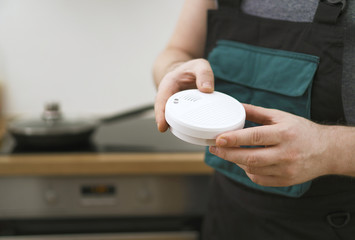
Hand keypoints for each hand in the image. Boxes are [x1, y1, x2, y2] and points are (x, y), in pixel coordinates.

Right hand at [155, 58, 213, 131]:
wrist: (187, 71)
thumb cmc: (191, 69)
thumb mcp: (200, 65)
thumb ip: (204, 74)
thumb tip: (207, 89)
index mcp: (169, 84)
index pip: (161, 100)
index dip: (160, 114)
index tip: (162, 125)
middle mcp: (168, 96)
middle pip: (163, 111)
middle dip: (165, 122)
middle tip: (170, 131)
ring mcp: (173, 104)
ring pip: (170, 117)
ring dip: (174, 126)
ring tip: (183, 134)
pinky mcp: (179, 110)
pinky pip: (179, 118)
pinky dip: (183, 125)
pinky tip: (191, 132)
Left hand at [209, 104, 335, 186]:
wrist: (327, 151)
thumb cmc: (301, 130)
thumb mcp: (280, 116)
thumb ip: (256, 112)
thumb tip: (235, 106)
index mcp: (285, 134)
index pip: (255, 137)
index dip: (234, 139)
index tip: (218, 139)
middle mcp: (286, 154)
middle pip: (250, 158)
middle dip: (228, 154)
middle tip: (213, 148)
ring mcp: (286, 170)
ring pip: (252, 169)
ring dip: (236, 162)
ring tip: (228, 153)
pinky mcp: (285, 181)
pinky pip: (260, 179)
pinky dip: (248, 171)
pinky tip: (244, 162)